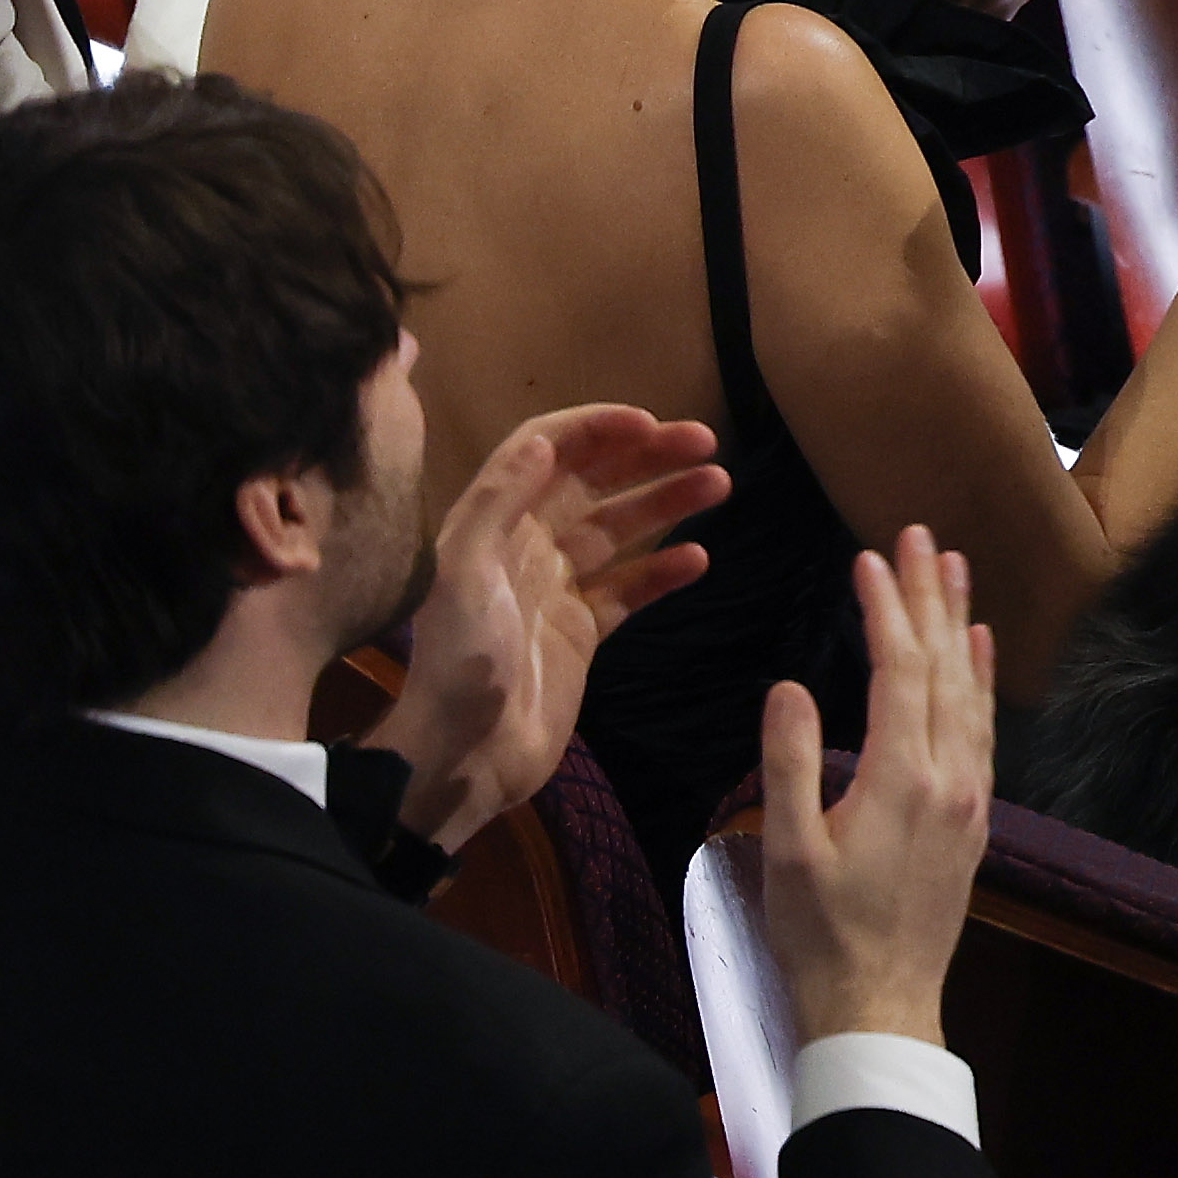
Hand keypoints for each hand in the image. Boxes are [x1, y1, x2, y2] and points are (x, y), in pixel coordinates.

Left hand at [366, 405, 728, 850]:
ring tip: (719, 484)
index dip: (597, 428)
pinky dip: (663, 571)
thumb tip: (544, 441)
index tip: (651, 422)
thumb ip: (497, 503)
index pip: (548, 451)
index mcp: (495, 523)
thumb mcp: (462, 575)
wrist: (463, 755)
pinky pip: (630, 588)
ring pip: (620, 529)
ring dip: (667, 503)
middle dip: (648, 456)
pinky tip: (699, 559)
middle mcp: (527, 544)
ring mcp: (558, 588)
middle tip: (707, 442)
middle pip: (594, 482)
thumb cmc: (458, 662)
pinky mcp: (583, 631)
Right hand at [761, 527, 995, 1045]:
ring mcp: (970, 798)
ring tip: (954, 570)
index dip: (886, 608)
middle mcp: (951, 778)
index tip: (870, 557)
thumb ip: (789, 763)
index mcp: (903, 779)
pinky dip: (980, 681)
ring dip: (960, 627)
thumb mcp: (785, 850)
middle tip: (921, 534)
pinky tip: (977, 652)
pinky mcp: (974, 819)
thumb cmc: (822, 936)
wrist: (882, 1008)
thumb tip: (789, 687)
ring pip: (970, 693)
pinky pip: (984, 730)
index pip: (898, 670)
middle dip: (930, 596)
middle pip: (944, 667)